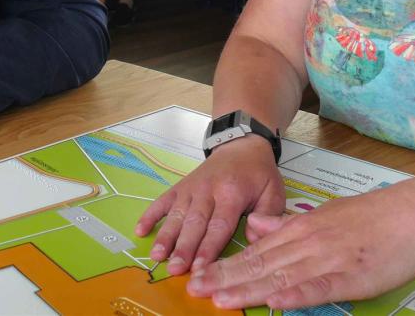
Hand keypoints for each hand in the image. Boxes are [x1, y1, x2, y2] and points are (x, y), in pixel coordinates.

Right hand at [135, 135, 285, 274]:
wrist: (241, 145)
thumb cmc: (259, 174)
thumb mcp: (274, 191)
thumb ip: (267, 216)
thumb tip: (254, 240)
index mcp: (232, 193)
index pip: (219, 225)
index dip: (208, 248)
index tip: (200, 269)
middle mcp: (208, 190)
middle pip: (194, 223)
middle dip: (184, 248)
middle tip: (174, 269)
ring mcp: (191, 188)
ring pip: (176, 214)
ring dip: (166, 236)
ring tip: (156, 256)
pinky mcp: (180, 186)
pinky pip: (162, 201)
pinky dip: (150, 215)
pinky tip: (140, 231)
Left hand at [186, 183, 414, 310]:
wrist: (412, 214)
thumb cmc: (370, 217)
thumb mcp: (323, 213)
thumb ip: (287, 224)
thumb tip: (255, 226)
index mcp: (300, 229)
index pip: (256, 252)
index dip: (226, 266)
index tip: (199, 276)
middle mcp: (308, 243)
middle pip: (260, 265)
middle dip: (226, 279)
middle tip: (195, 290)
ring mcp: (328, 259)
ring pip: (281, 277)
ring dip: (249, 290)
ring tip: (221, 299)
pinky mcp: (351, 276)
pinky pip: (319, 287)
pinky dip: (296, 295)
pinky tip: (276, 302)